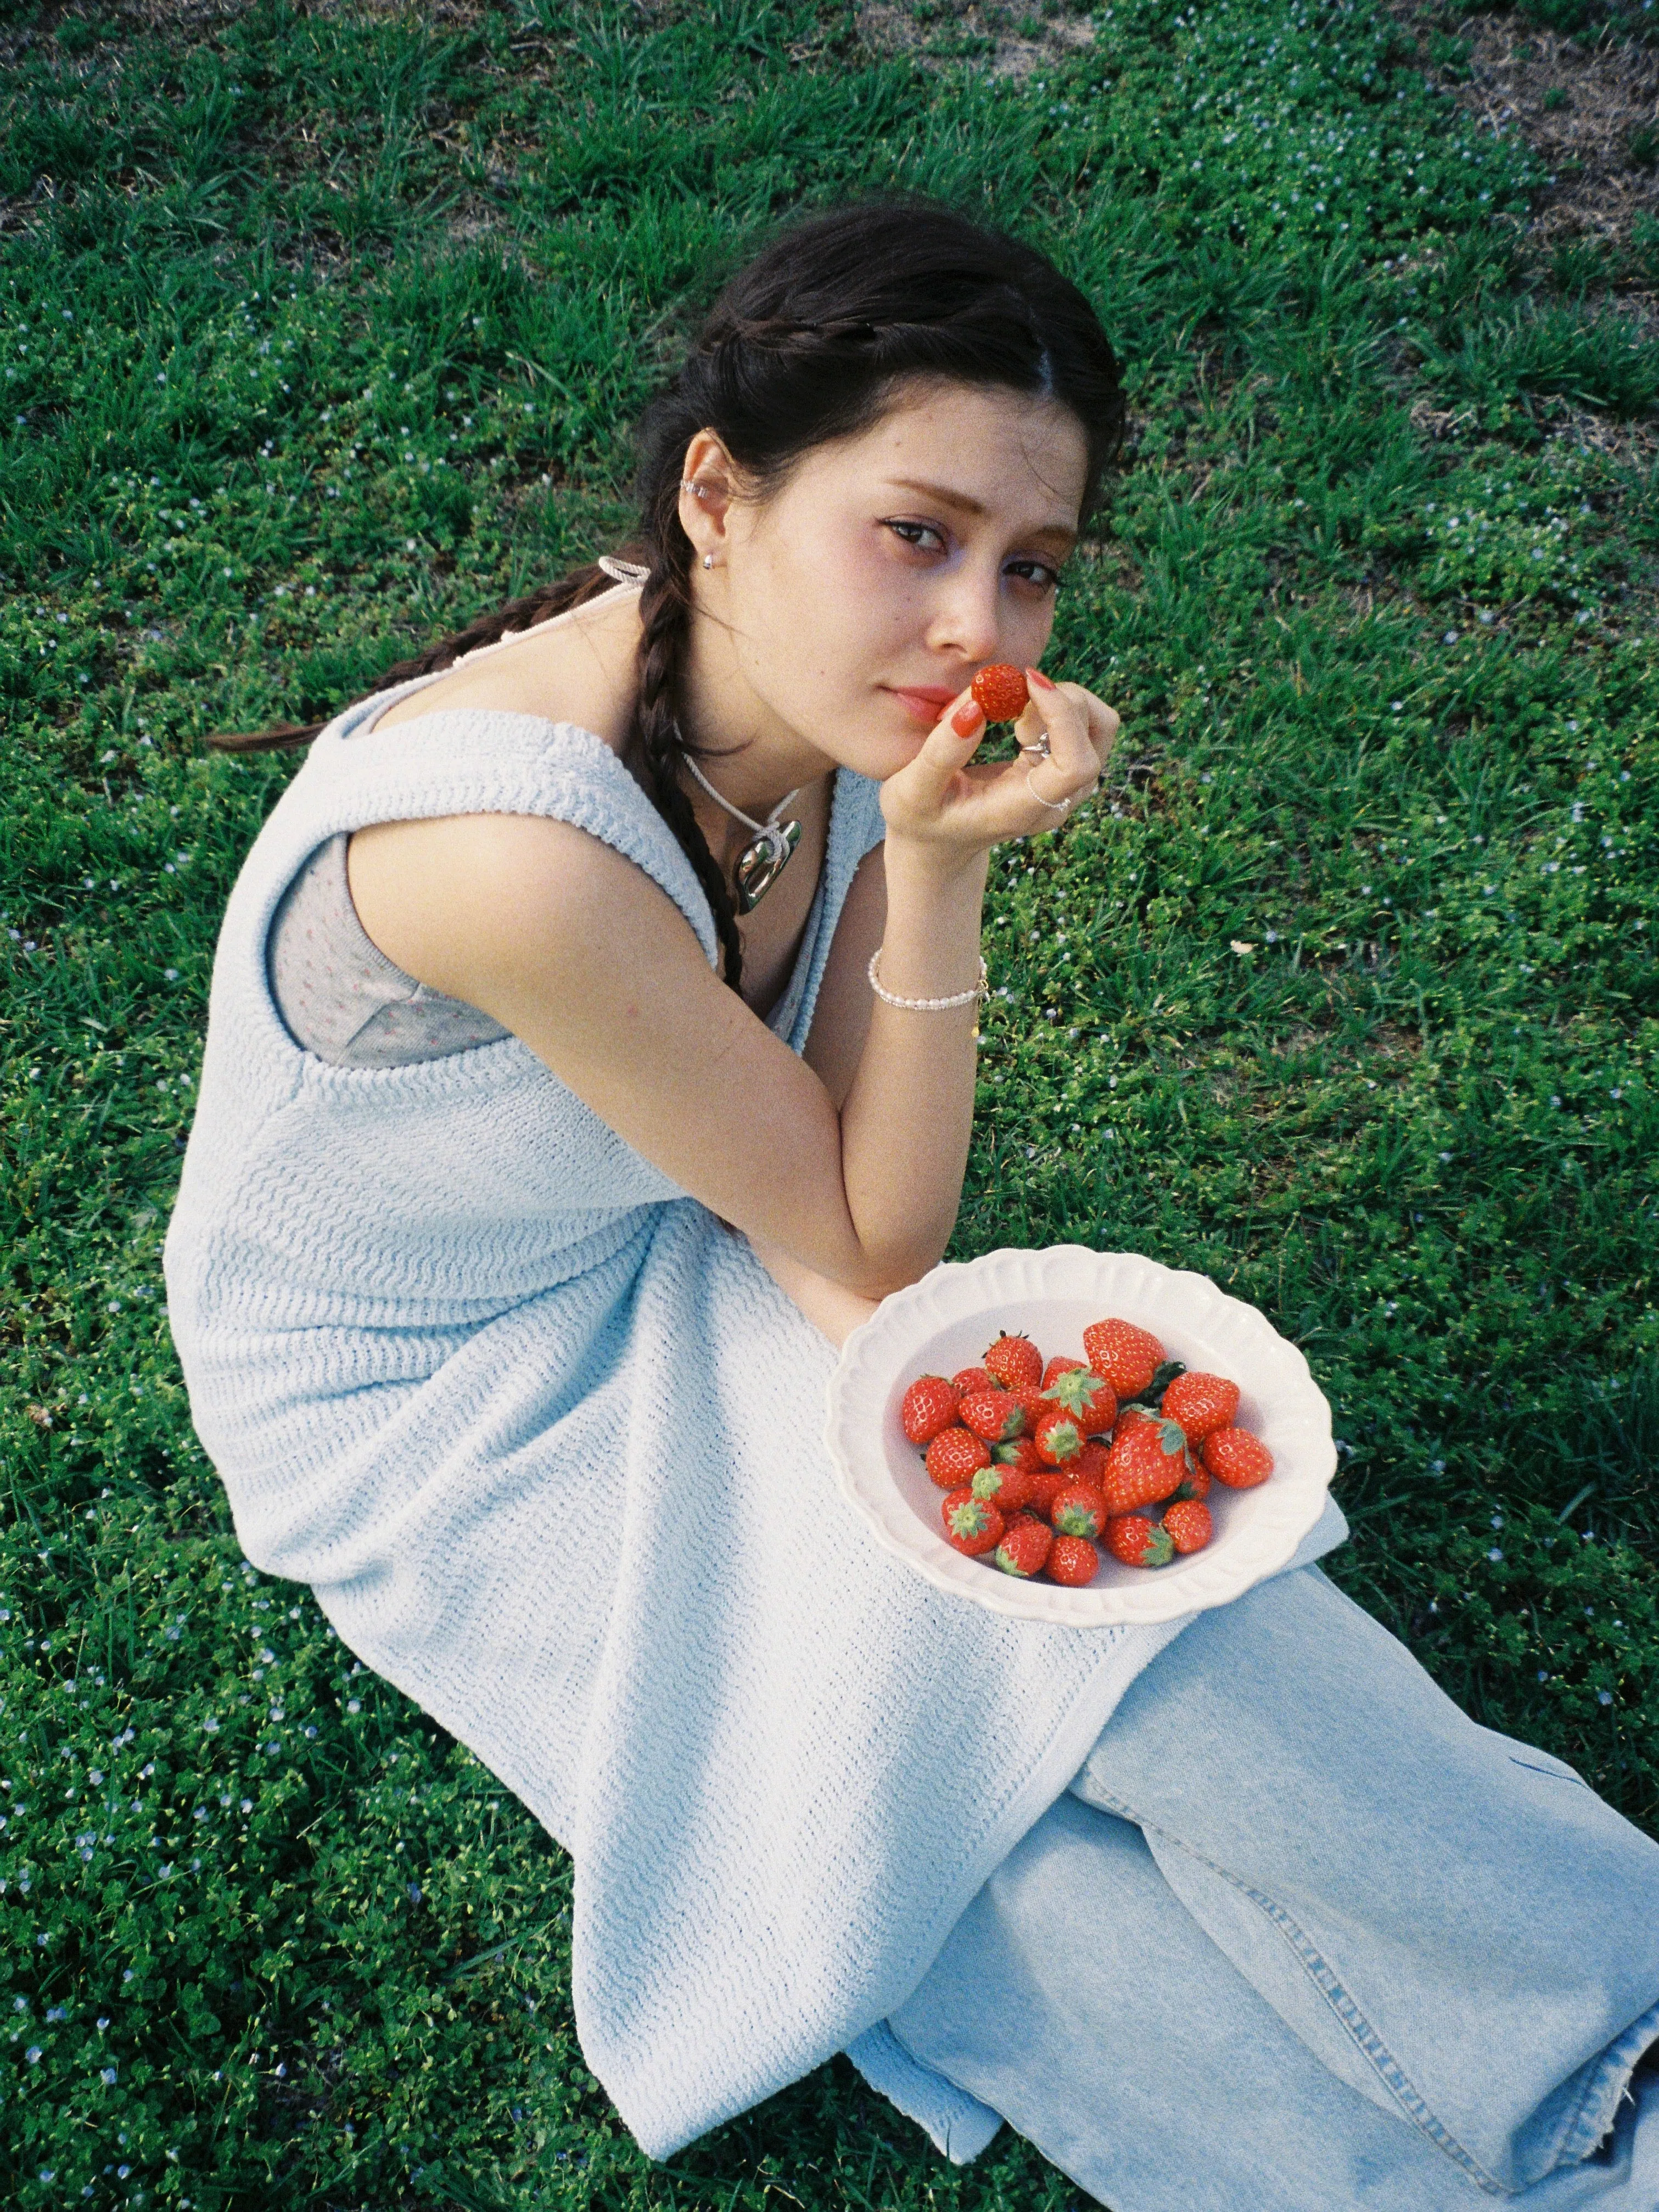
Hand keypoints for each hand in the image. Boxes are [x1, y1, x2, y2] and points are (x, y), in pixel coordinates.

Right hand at [878, 668, 1118, 859]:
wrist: (940, 843)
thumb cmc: (922, 818)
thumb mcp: (912, 791)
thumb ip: (940, 754)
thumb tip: (975, 707)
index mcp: (1024, 810)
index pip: (1076, 764)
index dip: (1063, 714)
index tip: (1027, 682)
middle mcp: (1058, 801)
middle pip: (1097, 734)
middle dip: (1058, 697)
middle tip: (1009, 696)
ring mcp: (1068, 788)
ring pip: (1099, 724)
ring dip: (1063, 699)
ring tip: (1015, 711)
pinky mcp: (1066, 771)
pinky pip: (1086, 724)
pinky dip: (1059, 705)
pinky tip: (1021, 716)